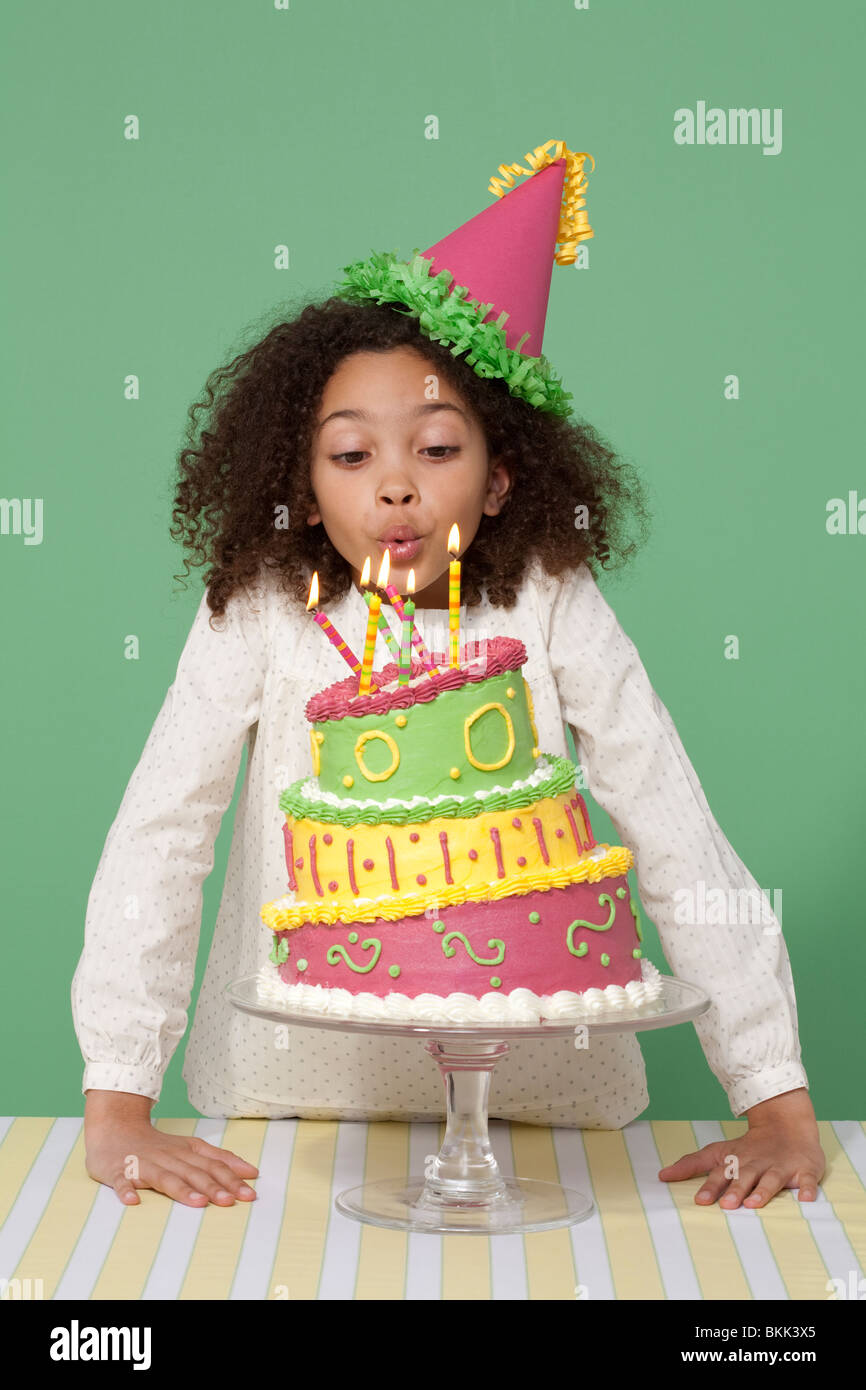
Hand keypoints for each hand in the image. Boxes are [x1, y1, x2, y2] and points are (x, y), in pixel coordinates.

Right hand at [86, 1117, 259, 1207]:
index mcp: (186, 1151)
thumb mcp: (190, 1148)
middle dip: (213, 1187)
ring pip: (164, 1177)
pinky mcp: (118, 1171)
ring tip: (198, 1203)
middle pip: (193, 1172)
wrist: (115, 1129)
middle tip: (230, 1201)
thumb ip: (219, 1159)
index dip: (231, 1178)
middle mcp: (168, 1156)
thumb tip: (251, 1172)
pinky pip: (122, 1181)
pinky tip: (132, 1201)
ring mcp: (143, 1164)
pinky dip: (126, 1191)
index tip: (249, 1193)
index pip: (212, 1165)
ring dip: (181, 1190)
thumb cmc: (157, 1145)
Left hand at [657, 1087, 824, 1208]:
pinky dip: (808, 1189)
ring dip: (764, 1191)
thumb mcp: (720, 1152)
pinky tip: (806, 1199)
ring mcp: (781, 1166)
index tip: (699, 1200)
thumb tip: (661, 1175)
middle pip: (745, 1177)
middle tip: (727, 1205)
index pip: (721, 1174)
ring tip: (754, 1204)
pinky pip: (808, 1180)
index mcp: (737, 1161)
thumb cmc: (750, 1147)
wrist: (787, 1125)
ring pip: (772, 1179)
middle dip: (736, 1190)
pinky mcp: (805, 1169)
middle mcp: (757, 1163)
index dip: (711, 1187)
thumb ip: (692, 1164)